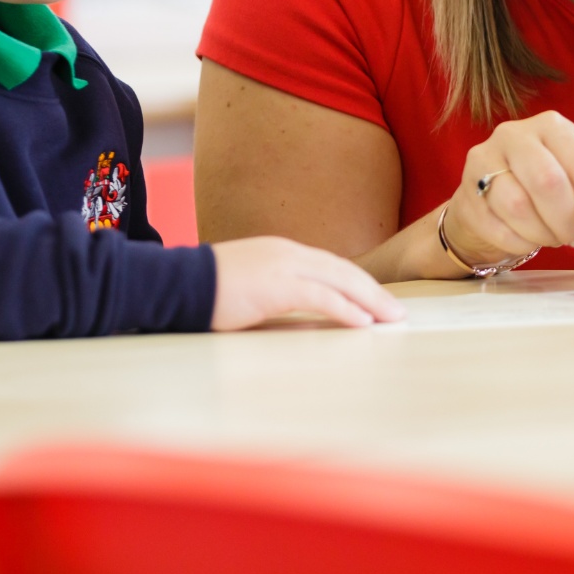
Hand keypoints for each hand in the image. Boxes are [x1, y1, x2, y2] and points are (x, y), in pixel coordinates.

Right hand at [209, 237, 405, 330]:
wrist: (176, 283)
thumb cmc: (205, 290)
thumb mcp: (249, 286)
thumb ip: (275, 293)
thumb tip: (297, 314)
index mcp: (281, 251)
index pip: (330, 265)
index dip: (357, 283)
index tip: (376, 300)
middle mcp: (287, 253)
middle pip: (343, 270)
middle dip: (373, 291)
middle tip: (396, 312)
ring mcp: (283, 266)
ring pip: (340, 281)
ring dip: (369, 300)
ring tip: (390, 318)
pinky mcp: (277, 286)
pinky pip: (321, 298)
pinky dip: (346, 309)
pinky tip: (363, 322)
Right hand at [438, 110, 573, 272]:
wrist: (490, 207)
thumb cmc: (548, 200)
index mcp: (553, 128)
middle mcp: (516, 134)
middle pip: (548, 183)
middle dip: (568, 221)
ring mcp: (485, 160)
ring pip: (518, 205)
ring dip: (542, 233)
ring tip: (551, 236)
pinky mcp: (466, 192)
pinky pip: (496, 225)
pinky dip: (518, 241)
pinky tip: (525, 238)